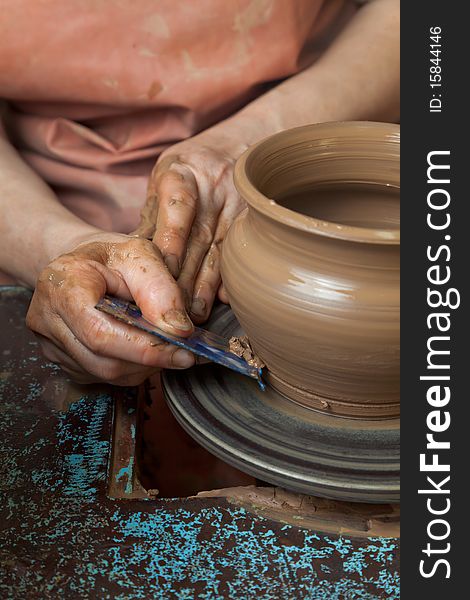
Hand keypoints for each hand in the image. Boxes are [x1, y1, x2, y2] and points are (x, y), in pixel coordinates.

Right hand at [26, 232, 195, 384]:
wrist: (84, 262)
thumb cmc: (112, 256)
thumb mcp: (141, 255)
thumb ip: (161, 289)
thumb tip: (179, 330)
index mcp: (63, 285)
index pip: (102, 333)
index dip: (146, 349)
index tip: (184, 353)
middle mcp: (47, 318)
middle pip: (104, 360)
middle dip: (150, 360)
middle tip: (184, 352)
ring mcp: (48, 342)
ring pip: (105, 373)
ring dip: (143, 366)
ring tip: (163, 344)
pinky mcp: (58, 358)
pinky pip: (100, 375)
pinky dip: (129, 367)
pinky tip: (141, 346)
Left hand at [135, 128, 247, 322]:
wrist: (237, 148)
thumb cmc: (190, 169)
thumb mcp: (164, 178)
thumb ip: (152, 215)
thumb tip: (131, 256)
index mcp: (184, 174)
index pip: (178, 210)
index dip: (172, 243)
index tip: (162, 274)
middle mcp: (214, 189)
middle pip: (199, 239)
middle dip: (184, 278)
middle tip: (171, 310)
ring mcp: (237, 205)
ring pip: (220, 251)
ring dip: (206, 285)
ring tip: (194, 314)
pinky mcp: (252, 221)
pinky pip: (239, 253)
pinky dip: (231, 279)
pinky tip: (224, 301)